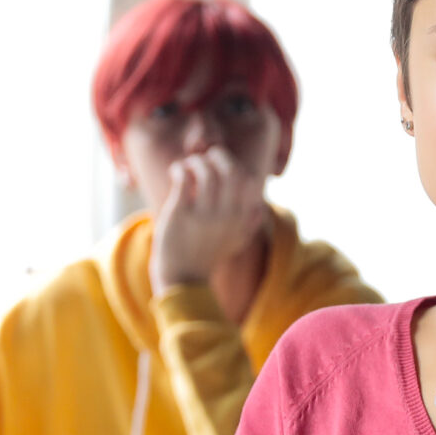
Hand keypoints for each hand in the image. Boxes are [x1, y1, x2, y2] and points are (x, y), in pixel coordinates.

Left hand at [150, 146, 268, 292]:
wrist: (183, 279)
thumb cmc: (208, 255)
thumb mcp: (236, 242)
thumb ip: (249, 223)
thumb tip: (259, 207)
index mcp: (241, 219)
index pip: (249, 180)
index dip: (236, 166)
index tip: (223, 168)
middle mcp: (226, 216)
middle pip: (230, 170)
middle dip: (218, 155)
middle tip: (206, 157)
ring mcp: (203, 215)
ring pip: (206, 171)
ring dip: (196, 161)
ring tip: (188, 166)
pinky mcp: (180, 213)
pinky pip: (183, 178)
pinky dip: (180, 168)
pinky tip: (177, 172)